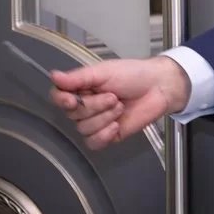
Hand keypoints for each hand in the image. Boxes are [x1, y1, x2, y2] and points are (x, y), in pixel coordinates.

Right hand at [49, 56, 190, 150]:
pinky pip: (93, 143)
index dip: (62, 100)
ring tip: (120, 106)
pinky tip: (116, 125)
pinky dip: (104, 135)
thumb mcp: (104, 71)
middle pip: (73, 115)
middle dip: (95, 106)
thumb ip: (79, 77)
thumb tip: (54, 76)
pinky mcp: (108, 135)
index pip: (58, 97)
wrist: (159, 87)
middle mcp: (86, 106)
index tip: (72, 99)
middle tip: (114, 96)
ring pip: (84, 129)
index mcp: (81, 88)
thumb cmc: (134, 75)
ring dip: (104, 118)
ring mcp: (97, 122)